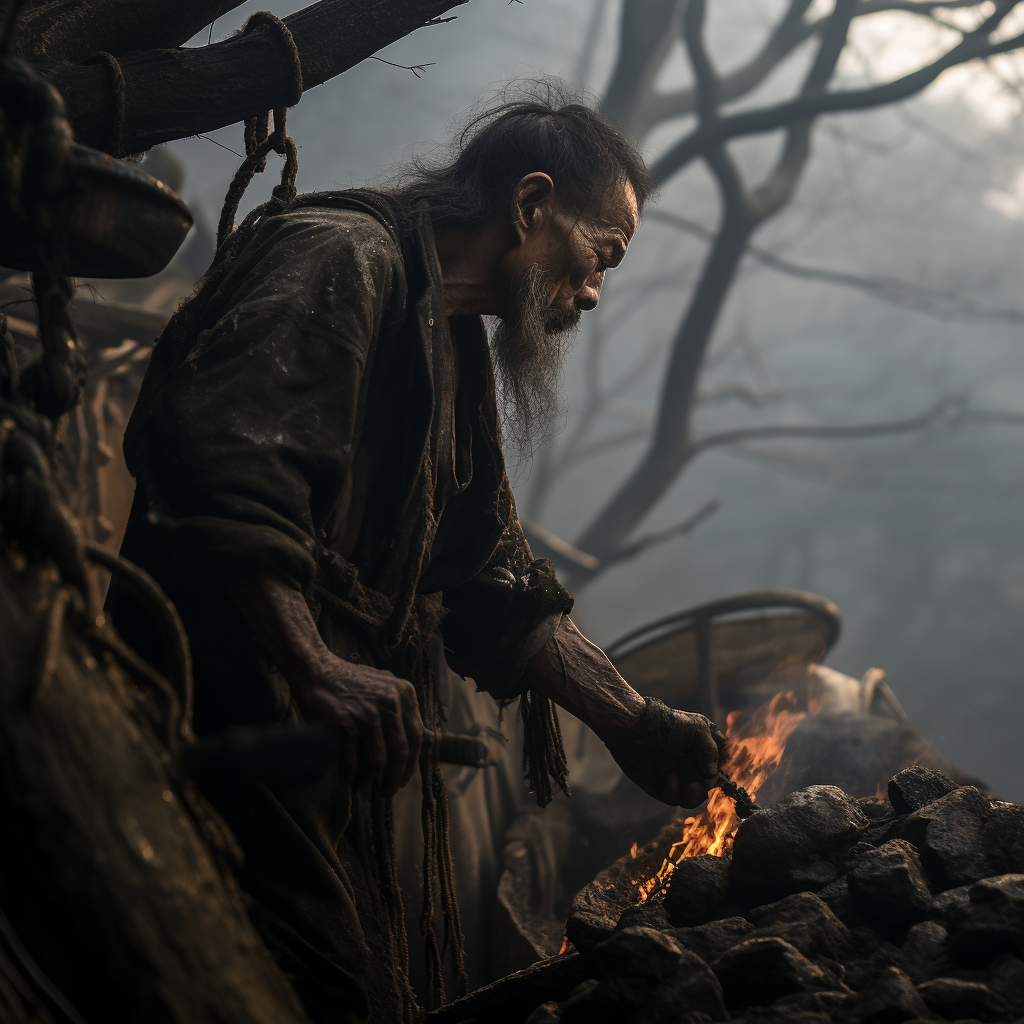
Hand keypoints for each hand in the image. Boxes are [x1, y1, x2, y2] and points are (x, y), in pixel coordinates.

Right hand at [291, 653, 422, 796]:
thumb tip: (409, 744)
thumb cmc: (349, 681)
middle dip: (395, 779)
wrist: (316, 670)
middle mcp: (391, 703)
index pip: (417, 737)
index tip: (404, 778)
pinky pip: (353, 761)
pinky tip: (346, 780)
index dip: (411, 763)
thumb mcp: (384, 686)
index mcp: (404, 694)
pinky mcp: (346, 724)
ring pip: (379, 761)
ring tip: (363, 788)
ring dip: (370, 781)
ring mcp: (368, 714)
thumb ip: (399, 708)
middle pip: (401, 752)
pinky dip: (350, 775)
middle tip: (387, 792)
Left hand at [604, 699, 726, 807]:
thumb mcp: (697, 728)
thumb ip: (710, 750)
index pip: (720, 770)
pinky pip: (672, 798)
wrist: (634, 728)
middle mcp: (692, 767)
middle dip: (707, 789)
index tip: (718, 774)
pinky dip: (674, 792)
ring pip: (692, 799)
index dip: (723, 775)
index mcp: (703, 753)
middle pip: (707, 789)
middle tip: (702, 784)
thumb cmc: (667, 723)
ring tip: (692, 786)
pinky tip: (669, 778)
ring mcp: (677, 778)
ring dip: (694, 796)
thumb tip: (712, 775)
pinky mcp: (661, 787)